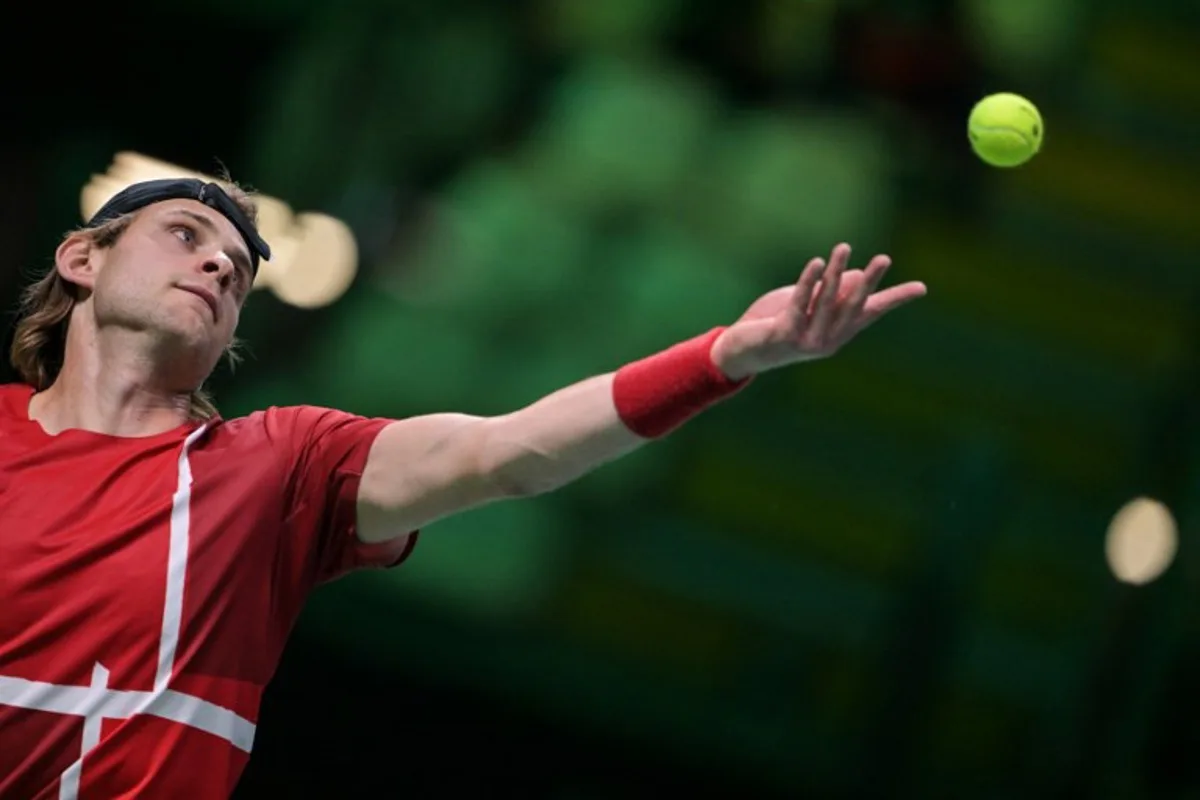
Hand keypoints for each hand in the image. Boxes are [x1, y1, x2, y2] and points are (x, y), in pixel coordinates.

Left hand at [711, 243, 926, 379]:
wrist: (741, 351)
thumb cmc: (776, 325)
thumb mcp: (808, 307)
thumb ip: (830, 294)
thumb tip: (858, 276)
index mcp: (838, 333)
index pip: (871, 311)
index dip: (895, 298)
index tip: (922, 287)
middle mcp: (828, 340)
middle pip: (854, 306)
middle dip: (869, 282)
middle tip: (884, 258)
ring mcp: (808, 340)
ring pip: (826, 302)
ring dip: (837, 273)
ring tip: (843, 247)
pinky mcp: (785, 335)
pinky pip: (800, 303)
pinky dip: (808, 282)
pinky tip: (817, 263)